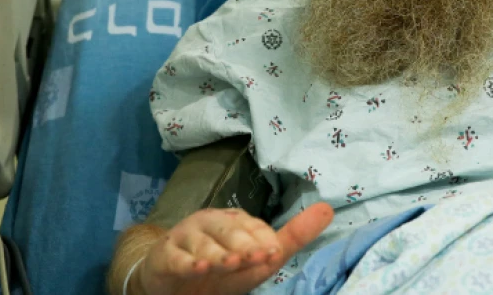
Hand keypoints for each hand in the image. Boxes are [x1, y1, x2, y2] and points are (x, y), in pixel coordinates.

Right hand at [135, 203, 332, 294]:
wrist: (173, 283)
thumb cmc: (221, 268)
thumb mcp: (257, 259)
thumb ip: (292, 238)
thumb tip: (328, 210)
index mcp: (236, 221)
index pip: (252, 227)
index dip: (263, 239)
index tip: (274, 251)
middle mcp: (211, 223)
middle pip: (229, 231)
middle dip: (243, 245)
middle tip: (257, 256)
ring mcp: (186, 237)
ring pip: (203, 245)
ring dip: (216, 254)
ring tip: (229, 263)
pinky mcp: (165, 255)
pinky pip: (175, 258)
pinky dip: (185, 263)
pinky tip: (196, 267)